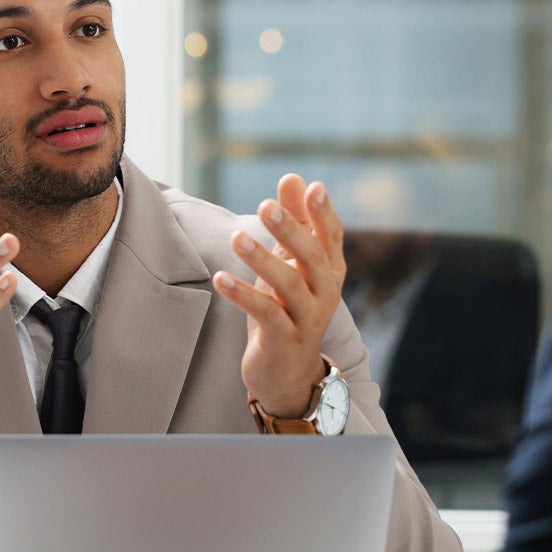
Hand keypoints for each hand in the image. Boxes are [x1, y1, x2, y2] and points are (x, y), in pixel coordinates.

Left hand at [213, 175, 345, 417]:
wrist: (288, 374)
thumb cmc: (287, 309)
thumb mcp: (289, 264)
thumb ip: (293, 222)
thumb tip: (292, 177)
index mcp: (329, 272)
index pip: (331, 238)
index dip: (323, 213)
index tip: (312, 187)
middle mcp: (325, 294)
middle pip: (313, 258)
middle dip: (291, 231)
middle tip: (266, 206)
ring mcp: (307, 319)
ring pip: (290, 286)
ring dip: (262, 260)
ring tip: (237, 238)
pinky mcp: (285, 340)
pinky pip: (266, 314)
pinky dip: (243, 296)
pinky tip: (220, 280)